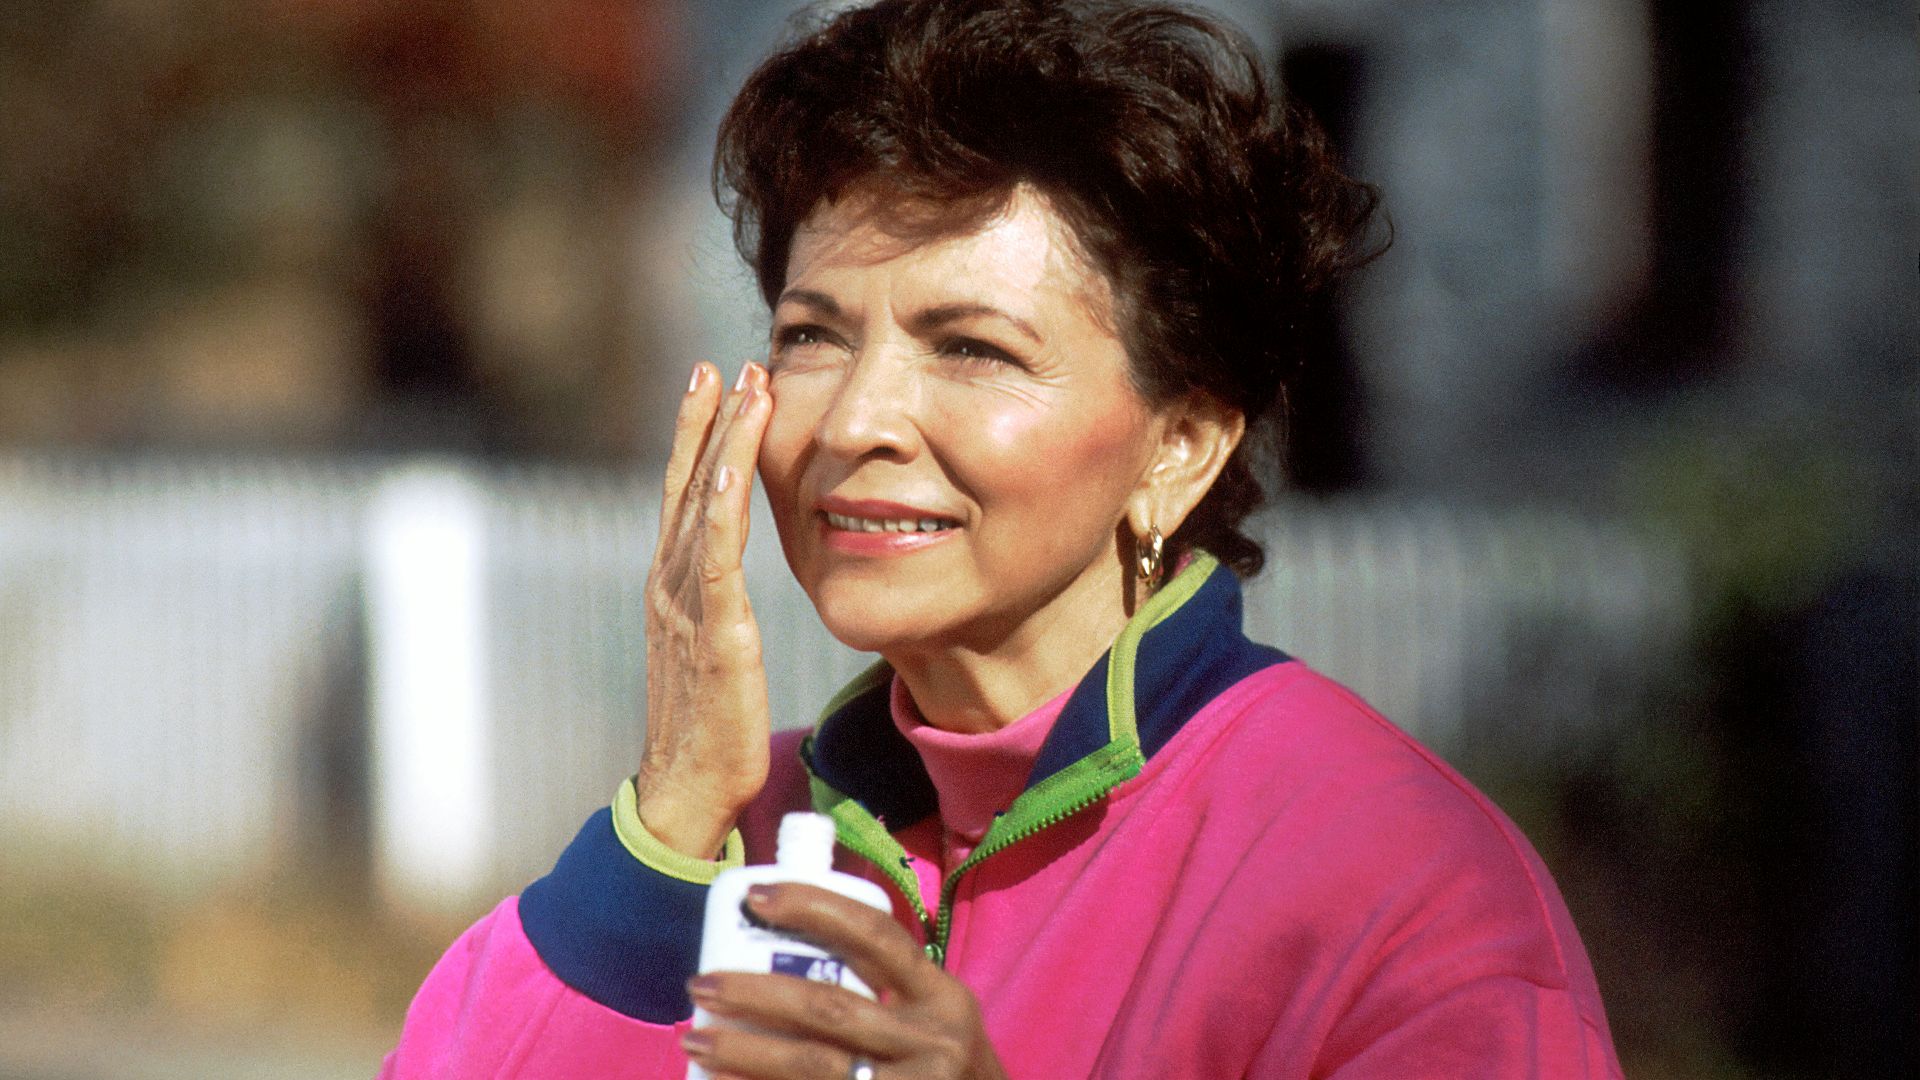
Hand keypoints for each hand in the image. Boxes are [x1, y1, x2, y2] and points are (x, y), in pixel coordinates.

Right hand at [638, 362, 775, 857]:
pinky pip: (715, 554)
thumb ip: (719, 612)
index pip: (684, 497)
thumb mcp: (715, 654)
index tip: (713, 386)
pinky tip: (735, 463)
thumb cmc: (708, 731)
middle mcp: (670, 585)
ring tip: (743, 386)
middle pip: (686, 485)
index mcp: (672, 589)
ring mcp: (686, 605)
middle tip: (725, 363)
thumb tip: (734, 591)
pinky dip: (722, 503)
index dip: (697, 439)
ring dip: (723, 441)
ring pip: (701, 503)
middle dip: (706, 421)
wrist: (686, 793)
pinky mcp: (714, 631)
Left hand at [682, 883, 1008, 1079]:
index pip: (878, 936)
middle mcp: (934, 1044)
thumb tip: (784, 948)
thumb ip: (886, 989)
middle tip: (701, 983)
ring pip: (813, 1067)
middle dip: (755, 991)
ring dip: (743, 1051)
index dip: (815, 908)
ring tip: (695, 1037)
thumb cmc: (942, 1071)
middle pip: (830, 1008)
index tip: (757, 895)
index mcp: (943, 998)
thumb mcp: (934, 1022)